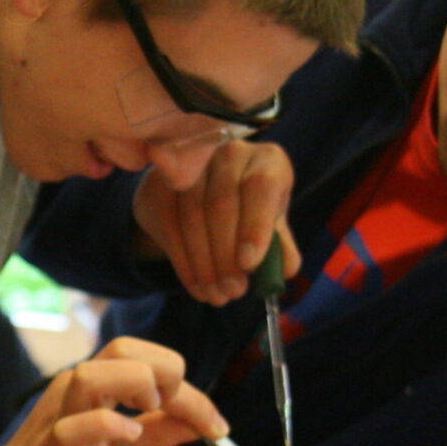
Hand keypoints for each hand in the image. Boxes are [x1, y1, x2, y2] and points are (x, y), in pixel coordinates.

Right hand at [0, 337, 227, 445]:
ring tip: (148, 417)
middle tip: (174, 413)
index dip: (187, 385)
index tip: (214, 423)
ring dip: (137, 388)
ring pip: (95, 373)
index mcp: (89, 389)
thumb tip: (200, 421)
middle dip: (166, 373)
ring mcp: (61, 420)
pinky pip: (80, 427)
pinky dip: (111, 427)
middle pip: (123, 348)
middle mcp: (73, 394)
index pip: (142, 356)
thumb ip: (155, 431)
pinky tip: (129, 442)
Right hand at [133, 140, 298, 304]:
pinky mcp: (161, 180)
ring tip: (216, 295)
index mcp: (267, 160)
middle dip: (226, 257)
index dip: (254, 226)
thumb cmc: (249, 212)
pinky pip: (170, 226)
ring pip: (193, 217)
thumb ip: (281, 247)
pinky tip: (197, 285)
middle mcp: (228, 151)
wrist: (206, 194)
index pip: (260, 187)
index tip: (249, 264)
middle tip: (232, 292)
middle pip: (222, 204)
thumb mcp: (270, 227)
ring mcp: (191, 162)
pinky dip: (184, 262)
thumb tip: (285, 269)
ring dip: (204, 265)